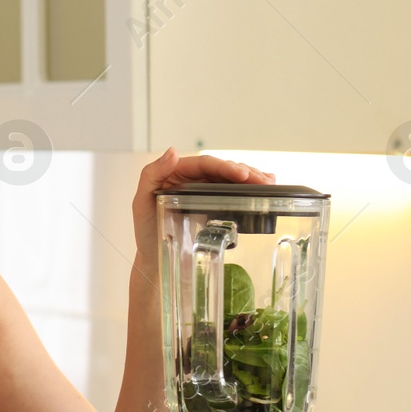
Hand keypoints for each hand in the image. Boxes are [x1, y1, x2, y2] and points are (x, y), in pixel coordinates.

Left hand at [131, 147, 274, 261]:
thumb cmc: (147, 231)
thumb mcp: (141, 202)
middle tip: (263, 181)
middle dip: (245, 172)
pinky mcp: (215, 206)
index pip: (205, 164)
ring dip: (252, 178)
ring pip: (232, 179)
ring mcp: (206, 192)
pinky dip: (250, 189)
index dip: (225, 166)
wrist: (156, 259)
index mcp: (177, 173)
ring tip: (269, 183)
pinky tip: (266, 187)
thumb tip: (172, 152)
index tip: (242, 174)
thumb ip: (152, 175)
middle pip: (223, 169)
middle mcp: (194, 179)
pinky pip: (234, 193)